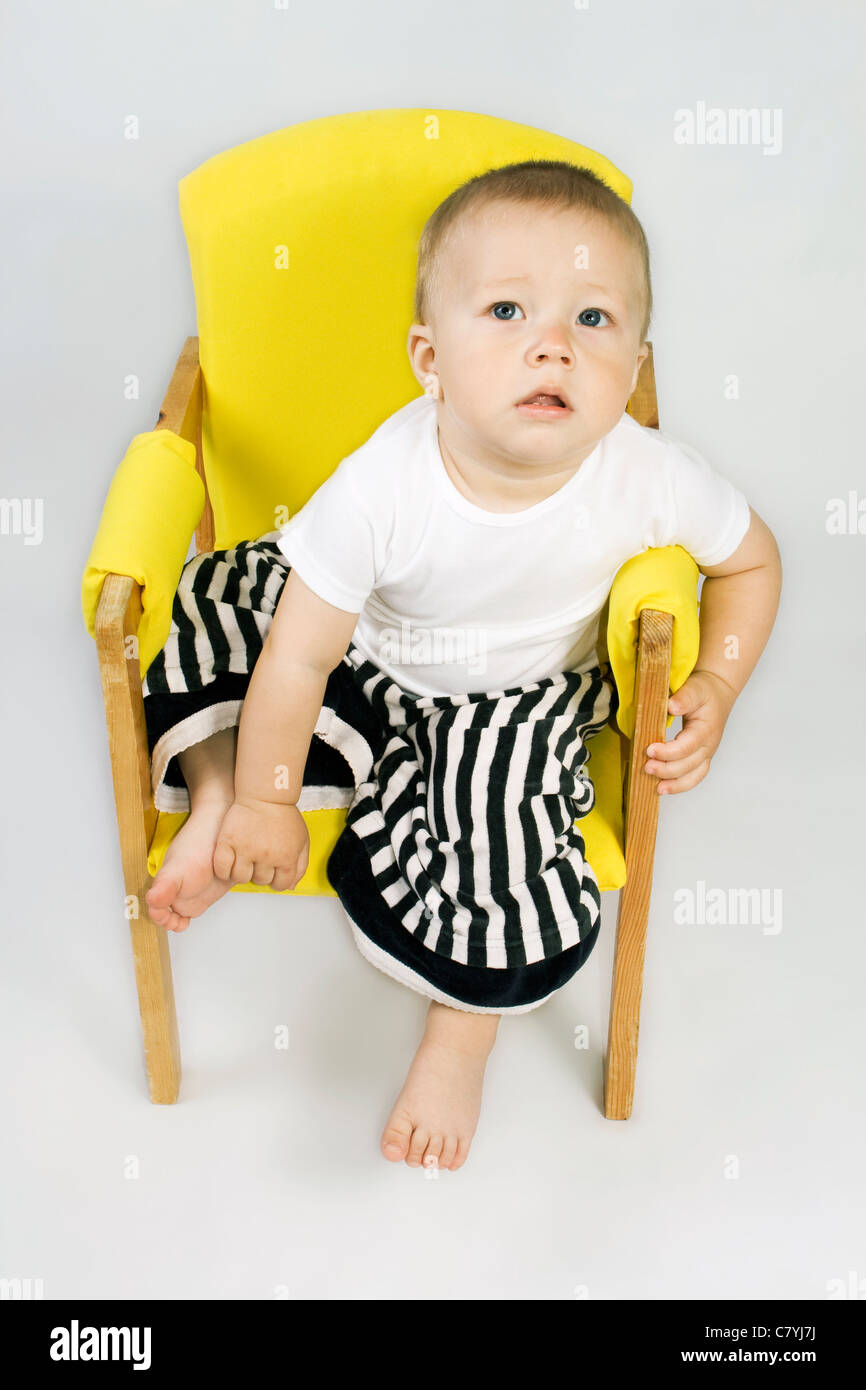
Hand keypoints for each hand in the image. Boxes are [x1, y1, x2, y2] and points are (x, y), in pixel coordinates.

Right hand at [212, 797, 309, 888]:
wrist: (265, 794)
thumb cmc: (284, 815)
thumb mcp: (302, 840)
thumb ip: (300, 866)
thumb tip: (291, 886)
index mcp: (287, 857)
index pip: (281, 885)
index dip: (277, 880)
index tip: (273, 871)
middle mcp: (267, 856)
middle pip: (260, 880)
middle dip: (261, 872)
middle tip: (258, 858)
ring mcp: (246, 849)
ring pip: (240, 877)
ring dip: (242, 872)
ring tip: (244, 859)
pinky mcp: (228, 841)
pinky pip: (221, 868)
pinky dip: (223, 870)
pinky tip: (229, 862)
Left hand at [643, 669, 736, 796]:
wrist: (718, 693)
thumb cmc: (705, 691)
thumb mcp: (695, 687)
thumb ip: (684, 697)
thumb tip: (671, 707)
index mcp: (706, 729)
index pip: (687, 746)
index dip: (668, 752)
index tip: (650, 750)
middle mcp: (709, 745)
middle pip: (689, 765)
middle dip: (667, 769)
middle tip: (646, 767)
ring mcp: (707, 754)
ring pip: (694, 776)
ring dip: (675, 784)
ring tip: (657, 788)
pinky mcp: (702, 758)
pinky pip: (694, 777)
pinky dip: (680, 786)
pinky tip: (663, 788)